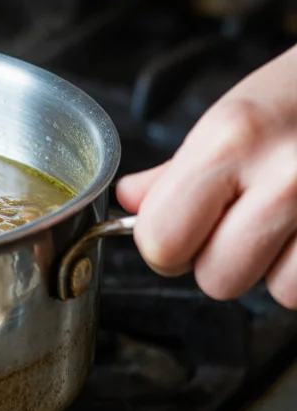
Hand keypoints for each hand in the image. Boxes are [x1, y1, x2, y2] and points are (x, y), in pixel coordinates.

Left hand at [117, 45, 296, 306]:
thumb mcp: (229, 116)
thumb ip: (174, 172)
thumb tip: (130, 202)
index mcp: (230, 141)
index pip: (162, 239)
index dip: (164, 243)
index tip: (178, 230)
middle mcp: (283, 175)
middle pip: (217, 279)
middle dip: (222, 260)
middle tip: (239, 223)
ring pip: (278, 293)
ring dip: (277, 268)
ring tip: (286, 221)